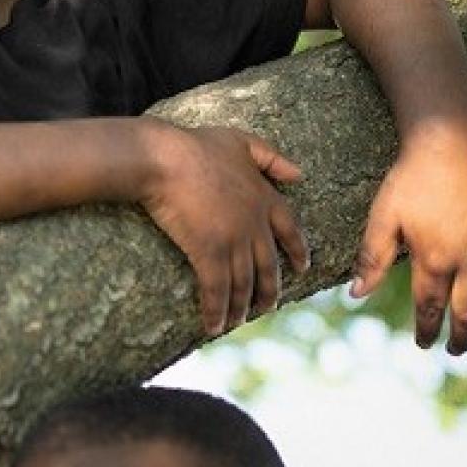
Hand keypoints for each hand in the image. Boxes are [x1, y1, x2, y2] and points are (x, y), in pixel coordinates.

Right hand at [139, 124, 308, 337]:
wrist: (164, 159)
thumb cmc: (196, 146)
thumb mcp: (240, 141)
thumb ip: (270, 156)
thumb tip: (299, 174)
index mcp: (265, 197)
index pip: (291, 230)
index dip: (297, 251)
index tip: (302, 267)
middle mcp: (255, 224)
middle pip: (269, 267)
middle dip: (269, 291)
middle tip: (267, 308)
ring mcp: (233, 241)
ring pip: (244, 284)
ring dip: (241, 308)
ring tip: (237, 322)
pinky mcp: (208, 252)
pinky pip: (217, 290)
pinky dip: (217, 311)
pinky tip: (213, 326)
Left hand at [350, 144, 466, 353]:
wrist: (448, 144)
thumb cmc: (410, 179)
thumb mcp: (383, 217)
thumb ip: (371, 258)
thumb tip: (355, 295)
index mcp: (433, 260)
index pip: (430, 308)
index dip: (427, 330)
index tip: (423, 344)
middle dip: (462, 337)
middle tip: (455, 350)